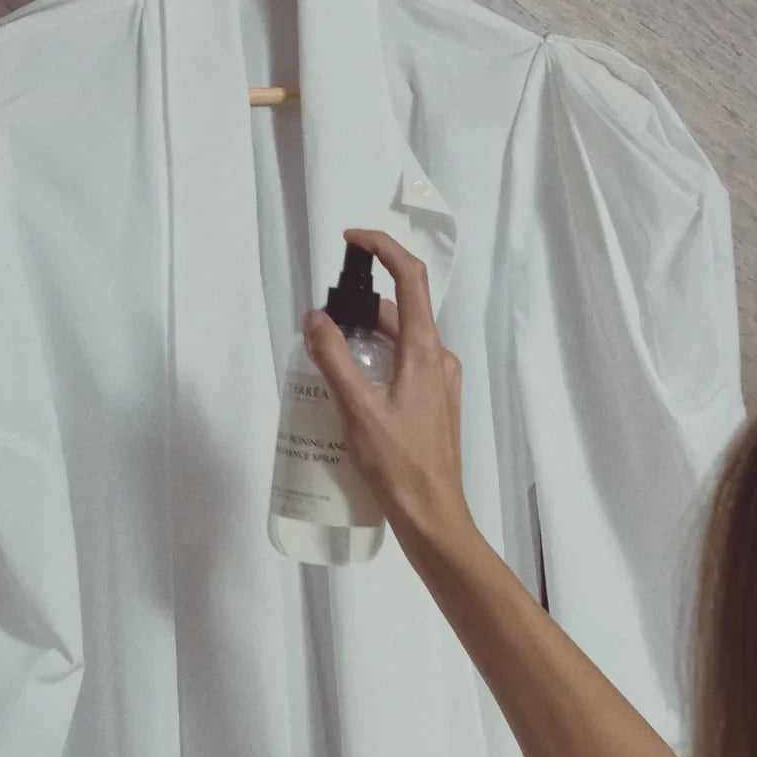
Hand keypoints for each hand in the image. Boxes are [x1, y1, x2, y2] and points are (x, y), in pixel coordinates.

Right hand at [303, 229, 478, 562]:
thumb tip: (315, 318)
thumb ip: (333, 358)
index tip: (351, 241)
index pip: (410, 277)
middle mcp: (439, 358)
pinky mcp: (434, 404)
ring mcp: (440, 382)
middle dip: (361, 306)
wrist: (432, 514)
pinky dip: (377, 361)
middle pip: (401, 311)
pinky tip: (350, 388)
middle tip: (321, 322)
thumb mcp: (357, 408)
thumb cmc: (398, 464)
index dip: (383, 248)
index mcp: (425, 350)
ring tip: (327, 357)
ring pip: (401, 341)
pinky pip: (404, 366)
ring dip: (366, 337)